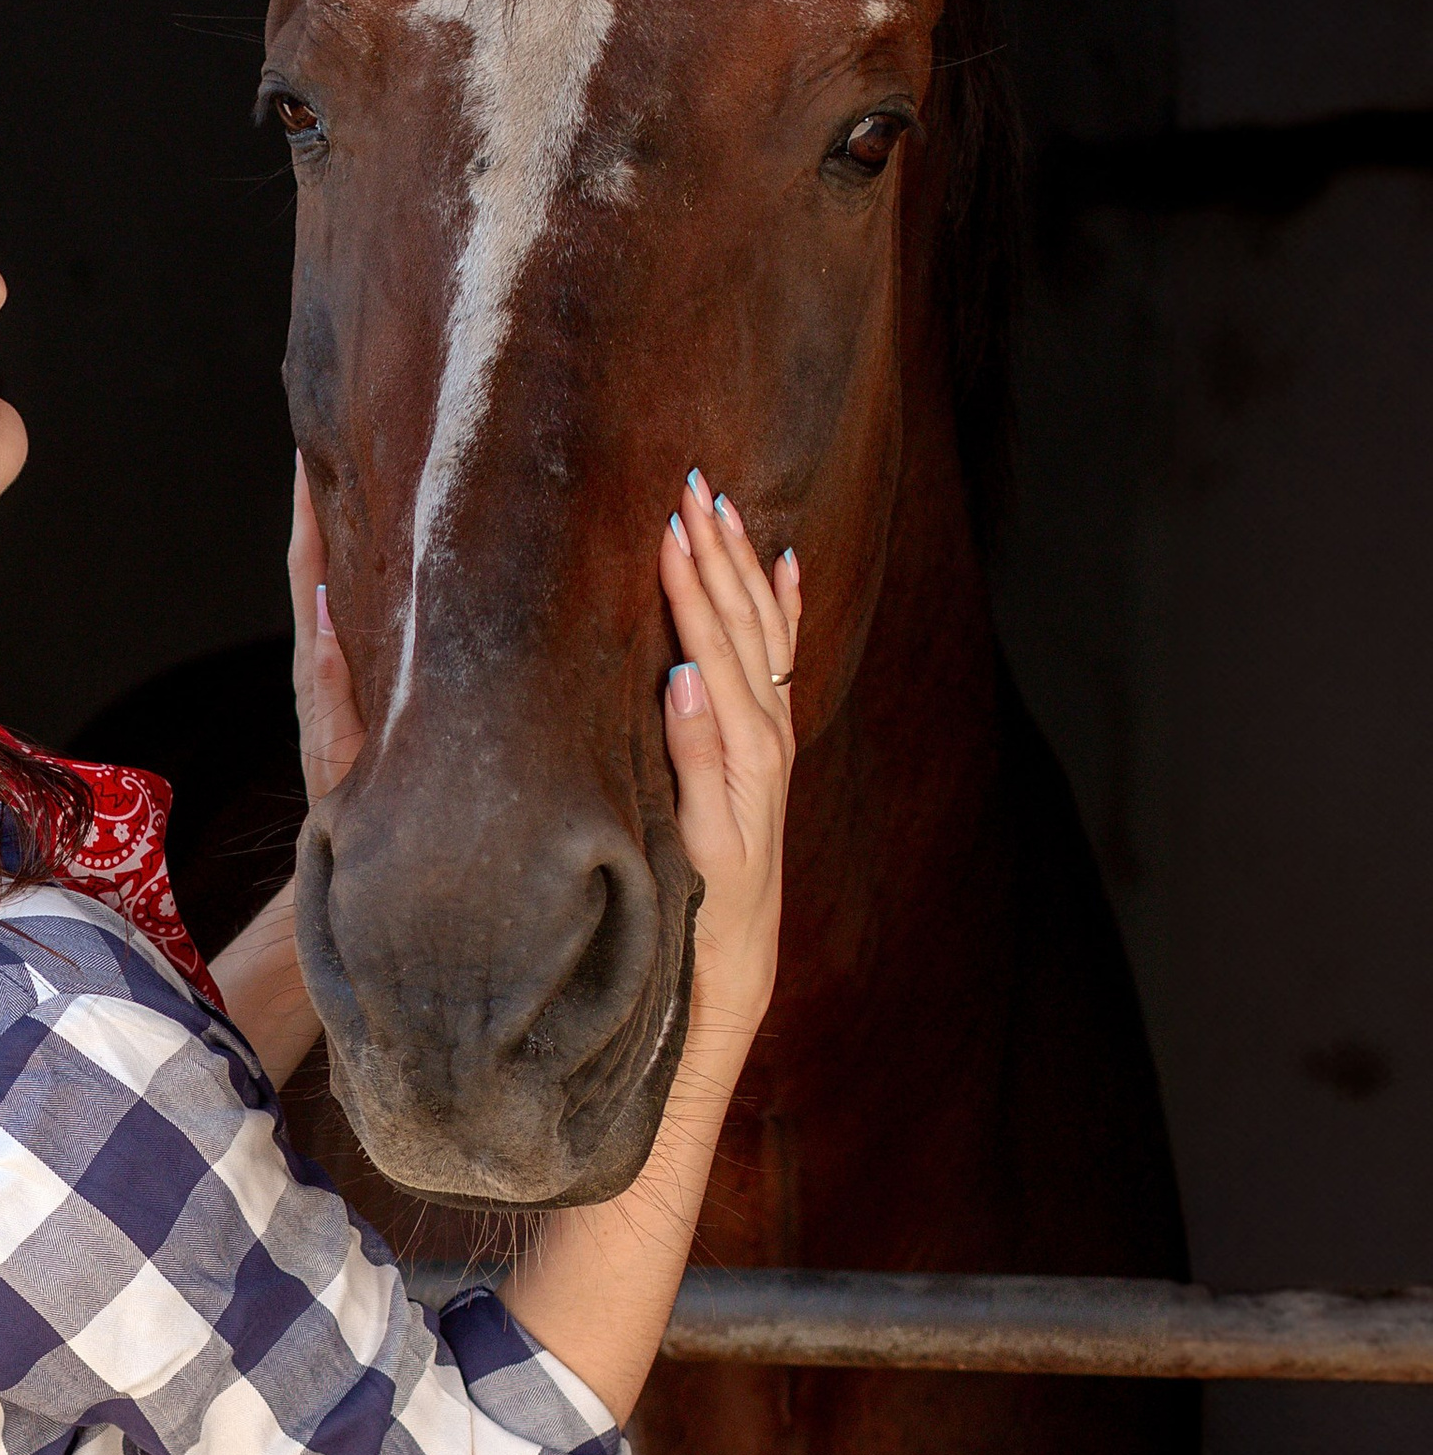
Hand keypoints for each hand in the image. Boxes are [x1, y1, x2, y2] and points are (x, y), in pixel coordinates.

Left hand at [288, 459, 366, 808]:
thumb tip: (322, 619)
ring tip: (351, 478)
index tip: (305, 456)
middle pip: (312, 563)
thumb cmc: (351, 804)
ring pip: (330, 582)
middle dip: (316, 504)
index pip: (306, 571)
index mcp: (315, 662)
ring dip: (338, 531)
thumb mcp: (343, 748)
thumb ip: (332, 687)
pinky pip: (351, 610)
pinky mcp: (352, 679)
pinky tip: (377, 550)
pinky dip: (355, 572)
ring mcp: (334, 664)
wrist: (354, 849)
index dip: (305, 514)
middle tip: (325, 443)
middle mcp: (319, 653)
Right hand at [657, 469, 799, 1048]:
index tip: (669, 527)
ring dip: (743, 568)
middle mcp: (768, 742)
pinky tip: (784, 568)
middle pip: (746, 628)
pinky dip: (784, 610)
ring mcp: (772, 744)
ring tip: (726, 507)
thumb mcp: (696, 845)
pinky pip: (781, 663)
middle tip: (693, 486)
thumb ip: (694, 761)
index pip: (715, 650)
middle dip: (719, 557)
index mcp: (746, 755)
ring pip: (764, 635)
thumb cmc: (702, 915)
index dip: (691, 589)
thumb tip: (684, 675)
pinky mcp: (766, 753)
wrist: (734, 967)